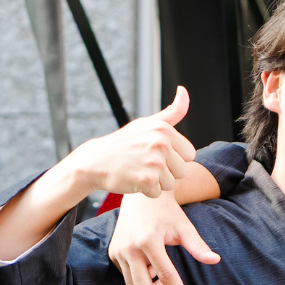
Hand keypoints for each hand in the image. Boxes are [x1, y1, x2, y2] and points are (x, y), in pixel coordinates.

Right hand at [70, 86, 195, 197]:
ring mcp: (155, 161)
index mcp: (164, 129)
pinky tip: (133, 179)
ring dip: (156, 183)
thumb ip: (172, 112)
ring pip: (171, 184)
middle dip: (166, 172)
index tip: (155, 153)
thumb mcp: (147, 123)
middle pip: (182, 171)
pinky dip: (146, 191)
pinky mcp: (147, 179)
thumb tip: (184, 91)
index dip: (174, 158)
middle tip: (145, 164)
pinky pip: (158, 193)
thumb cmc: (124, 143)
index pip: (190, 154)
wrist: (94, 161)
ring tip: (138, 170)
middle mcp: (161, 143)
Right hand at [109, 190, 219, 284]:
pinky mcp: (113, 253)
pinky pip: (127, 276)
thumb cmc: (166, 212)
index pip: (166, 275)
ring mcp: (119, 251)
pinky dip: (140, 281)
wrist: (142, 197)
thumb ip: (198, 246)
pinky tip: (153, 273)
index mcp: (149, 241)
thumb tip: (216, 260)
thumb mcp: (184, 227)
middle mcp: (130, 248)